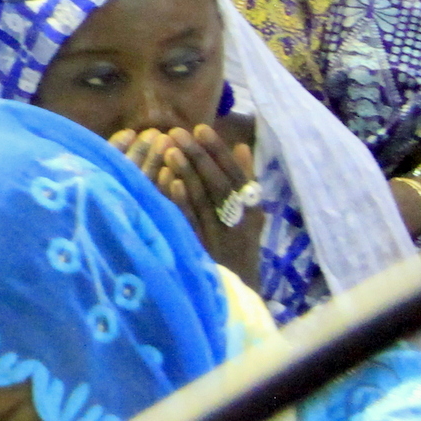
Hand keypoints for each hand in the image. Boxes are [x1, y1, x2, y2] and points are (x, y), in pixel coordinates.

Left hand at [115, 121, 262, 279]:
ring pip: (202, 200)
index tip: (202, 128)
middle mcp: (238, 222)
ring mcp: (218, 236)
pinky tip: (169, 182)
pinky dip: (180, 201)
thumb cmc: (238, 246)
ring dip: (186, 173)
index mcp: (251, 210)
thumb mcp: (250, 215)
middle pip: (218, 184)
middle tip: (178, 132)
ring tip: (169, 149)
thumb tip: (242, 146)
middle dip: (199, 157)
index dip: (219, 152)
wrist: (235, 293)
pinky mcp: (200, 249)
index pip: (236, 176)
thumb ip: (244, 181)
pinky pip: (189, 222)